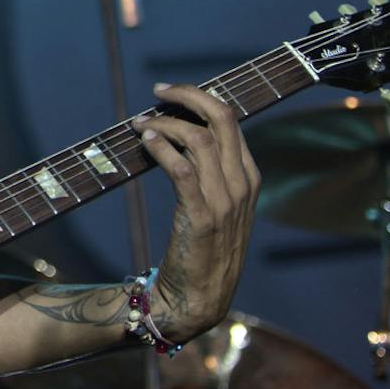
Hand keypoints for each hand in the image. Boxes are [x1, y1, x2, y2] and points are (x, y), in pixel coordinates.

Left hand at [138, 83, 261, 342]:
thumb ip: (209, 171)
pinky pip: (182, 170)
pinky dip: (163, 148)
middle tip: (157, 90)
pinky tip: (146, 141)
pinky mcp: (202, 218)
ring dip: (165, 124)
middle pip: (223, 120)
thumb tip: (179, 132)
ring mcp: (225, 202)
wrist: (201, 298)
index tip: (169, 93)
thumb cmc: (202, 247)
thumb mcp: (218, 204)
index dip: (200, 99)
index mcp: (248, 177)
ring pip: (200, 139)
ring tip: (140, 123)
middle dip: (188, 96)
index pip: (231, 121)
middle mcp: (242, 185)